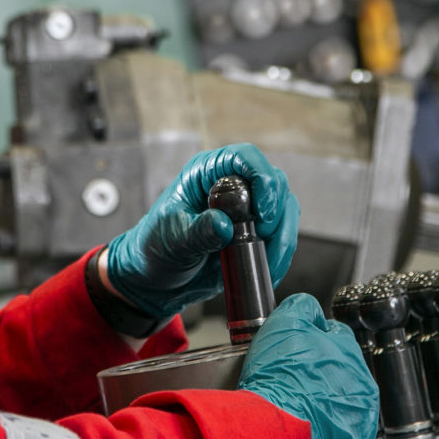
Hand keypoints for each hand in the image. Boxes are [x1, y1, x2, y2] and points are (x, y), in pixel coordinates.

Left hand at [104, 143, 298, 318]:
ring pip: (284, 208)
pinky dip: (281, 252)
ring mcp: (245, 210)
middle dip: (276, 210)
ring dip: (283, 235)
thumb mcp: (172, 239)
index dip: (261, 177)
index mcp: (205, 173)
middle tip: (264, 235)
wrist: (155, 280)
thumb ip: (197, 232)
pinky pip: (281, 235)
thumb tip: (223, 225)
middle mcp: (230, 185)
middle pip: (273, 181)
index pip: (244, 157)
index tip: (263, 210)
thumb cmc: (155, 248)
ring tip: (267, 259)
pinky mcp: (254, 234)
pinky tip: (269, 270)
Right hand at [238, 293, 378, 438]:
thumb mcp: (284, 322)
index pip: (336, 335)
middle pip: (341, 371)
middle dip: (321, 372)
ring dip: (324, 403)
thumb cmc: (279, 377)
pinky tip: (303, 430)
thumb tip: (311, 310)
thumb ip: (302, 306)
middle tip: (292, 379)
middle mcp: (364, 387)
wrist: (274, 432)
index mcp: (350, 354)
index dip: (313, 338)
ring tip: (295, 406)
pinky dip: (324, 434)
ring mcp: (361, 423)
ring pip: (342, 405)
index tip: (295, 348)